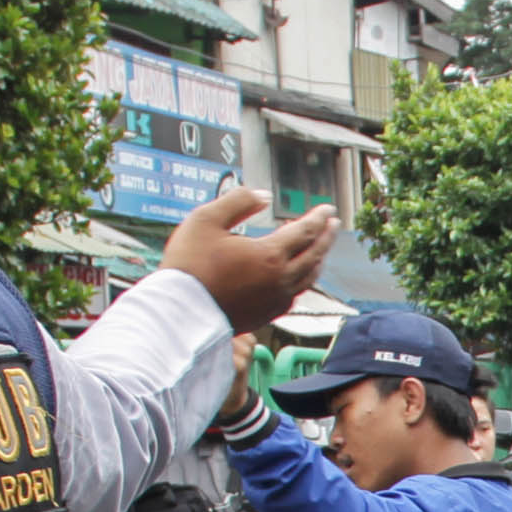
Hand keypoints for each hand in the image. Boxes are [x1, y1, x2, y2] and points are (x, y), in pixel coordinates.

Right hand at [162, 188, 340, 331]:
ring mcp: (275, 301)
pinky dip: (303, 281)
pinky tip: (298, 277)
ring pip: (308, 278)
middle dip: (326, 237)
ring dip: (318, 260)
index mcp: (269, 256)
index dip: (318, 218)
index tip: (328, 209)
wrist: (179, 311)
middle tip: (333, 224)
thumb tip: (263, 196)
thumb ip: (238, 202)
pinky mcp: (266, 315)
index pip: (304, 233)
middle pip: (314, 256)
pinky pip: (295, 295)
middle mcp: (280, 280)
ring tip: (320, 248)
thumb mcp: (206, 219)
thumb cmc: (189, 264)